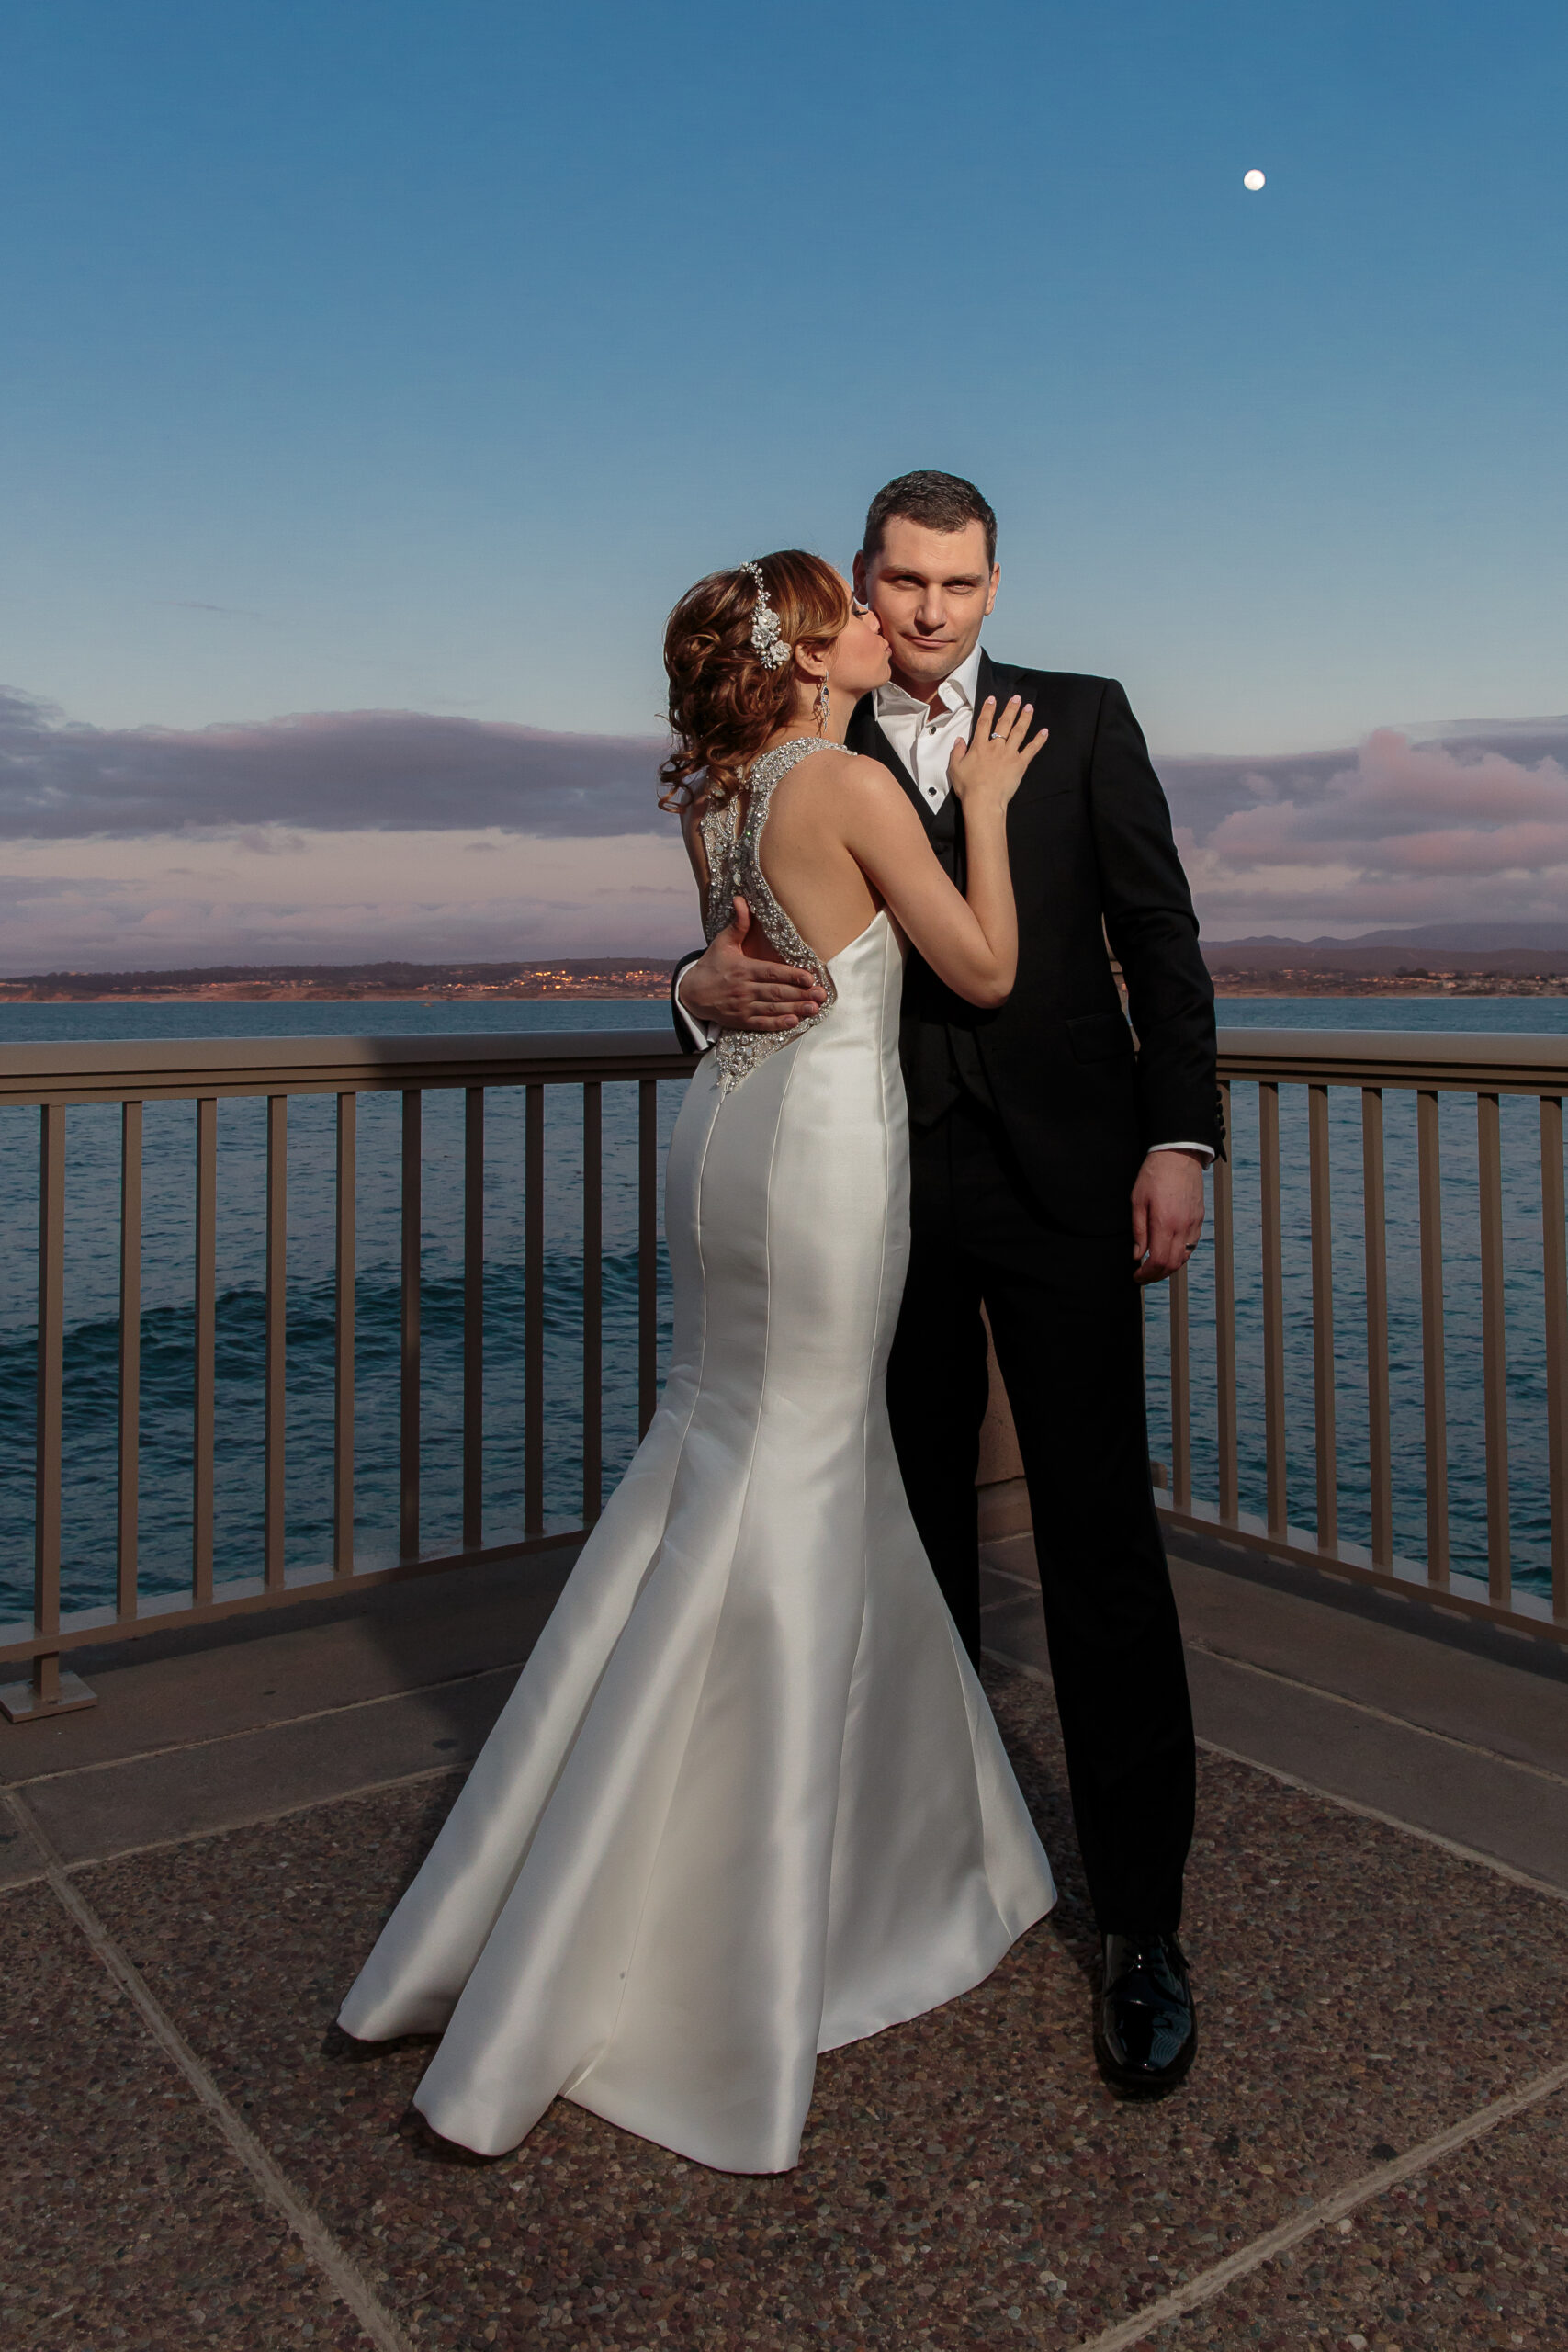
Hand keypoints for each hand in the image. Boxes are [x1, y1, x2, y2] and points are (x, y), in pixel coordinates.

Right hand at [679, 898, 826, 1033]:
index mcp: (743, 969)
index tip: (809, 978)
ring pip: (773, 1008)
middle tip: (820, 995)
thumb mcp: (722, 943)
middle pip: (777, 993)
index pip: (771, 973)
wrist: (692, 993)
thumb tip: (741, 900)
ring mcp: (742, 1007)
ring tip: (813, 1008)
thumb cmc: (711, 966)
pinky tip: (794, 1022)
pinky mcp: (741, 1021)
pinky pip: (762, 1023)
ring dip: (795, 1009)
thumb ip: (738, 924)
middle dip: (801, 994)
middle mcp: (744, 989)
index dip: (791, 976)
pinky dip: (778, 1024)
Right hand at [947, 696, 1048, 807]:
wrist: (984, 801)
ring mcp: (1009, 754)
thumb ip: (957, 752)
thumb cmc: (969, 787)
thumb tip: (959, 740)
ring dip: (1025, 718)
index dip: (988, 709)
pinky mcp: (1020, 764)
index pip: (984, 723)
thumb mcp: (955, 768)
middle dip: (1010, 709)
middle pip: (1004, 723)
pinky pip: (1031, 750)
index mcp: (979, 746)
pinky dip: (1039, 740)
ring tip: (1029, 707)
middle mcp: (996, 746)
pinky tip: (1044, 731)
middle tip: (1016, 698)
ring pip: (1019, 732)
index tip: (992, 699)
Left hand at [1131, 1149, 1206, 1285]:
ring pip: (1184, 1258)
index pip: (1158, 1261)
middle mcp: (1183, 1227)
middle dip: (1156, 1275)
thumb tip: (1137, 1255)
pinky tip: (1168, 1253)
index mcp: (1165, 1223)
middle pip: (1172, 1264)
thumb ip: (1139, 1231)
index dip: (1146, 1274)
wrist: (1179, 1156)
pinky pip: (1191, 1246)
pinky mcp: (1199, 1219)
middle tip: (1143, 1276)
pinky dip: (1179, 1256)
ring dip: (1168, 1268)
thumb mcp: (1137, 1201)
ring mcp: (1193, 1224)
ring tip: (1154, 1267)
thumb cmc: (1154, 1175)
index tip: (1136, 1276)